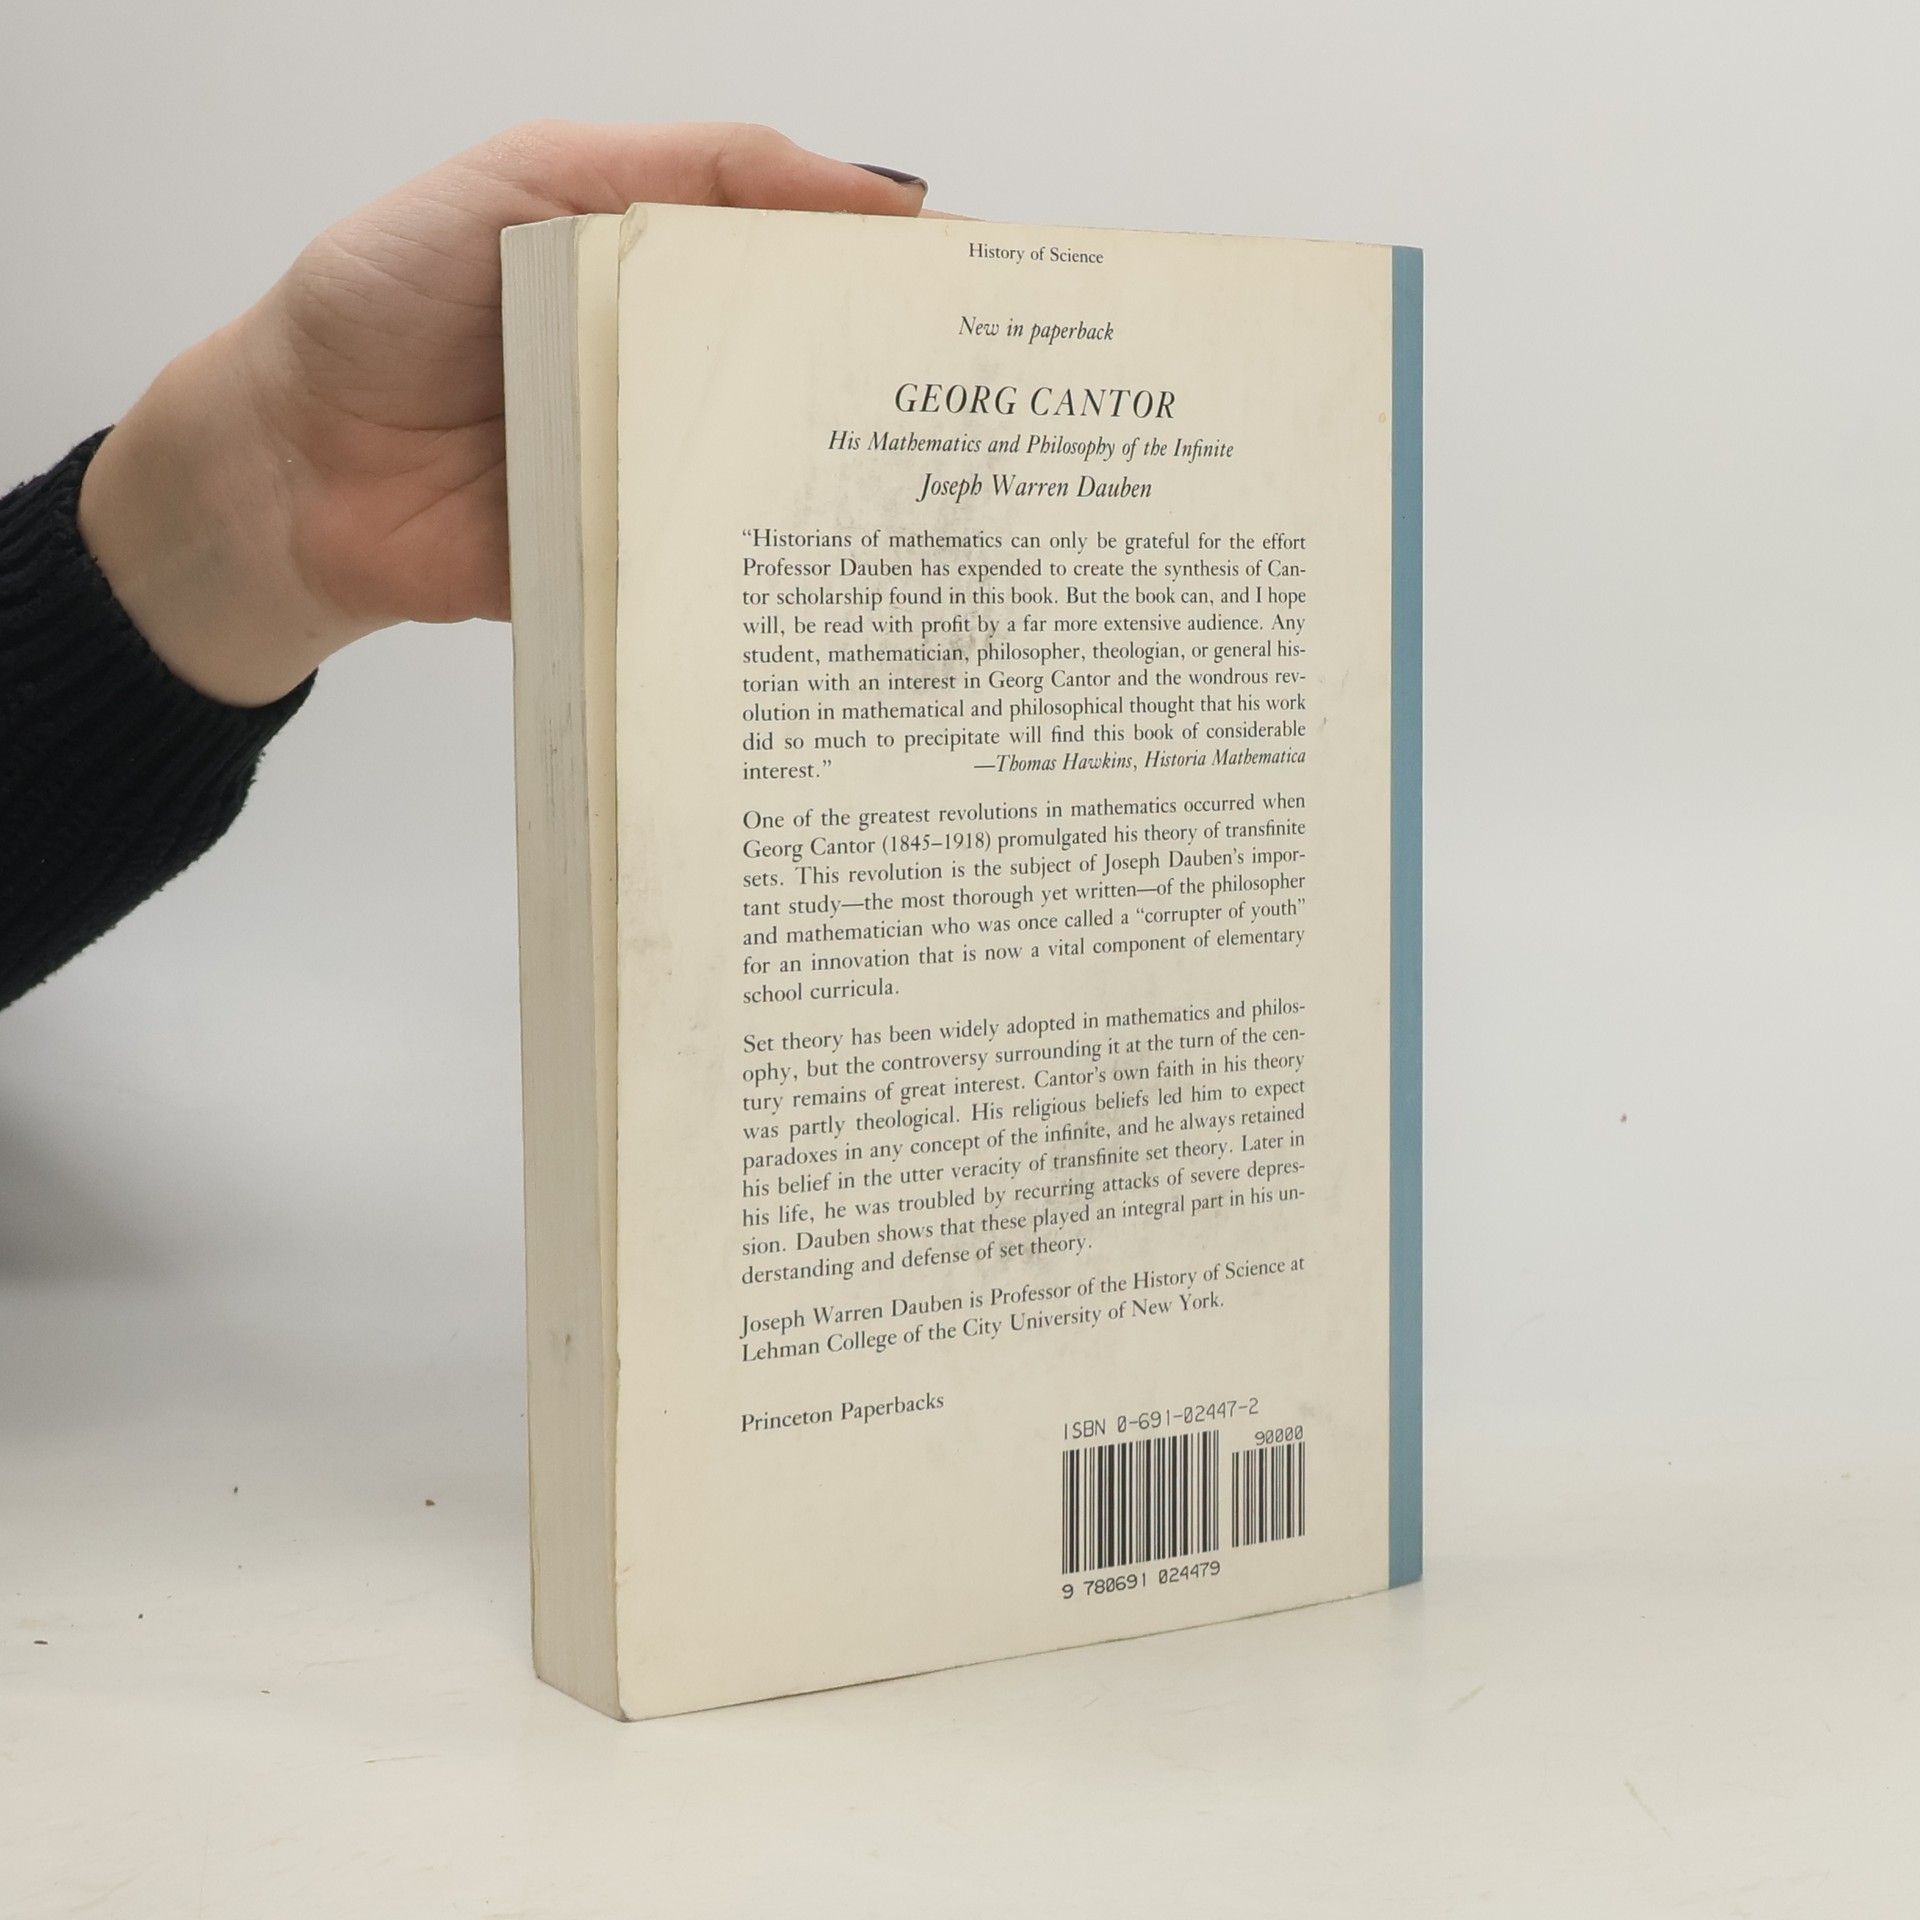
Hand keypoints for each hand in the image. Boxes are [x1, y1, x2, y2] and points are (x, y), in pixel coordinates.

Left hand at [77, 123, 929, 705]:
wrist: (286, 464)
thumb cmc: (384, 299)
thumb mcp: (535, 177)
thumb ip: (691, 169)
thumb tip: (872, 185)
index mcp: (666, 274)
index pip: (808, 262)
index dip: (898, 272)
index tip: (991, 289)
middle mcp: (677, 377)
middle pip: (814, 383)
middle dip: (906, 396)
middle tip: (1000, 409)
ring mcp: (660, 477)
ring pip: (782, 488)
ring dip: (855, 498)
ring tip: (955, 502)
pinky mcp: (642, 572)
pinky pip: (723, 581)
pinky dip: (777, 590)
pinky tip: (848, 593)